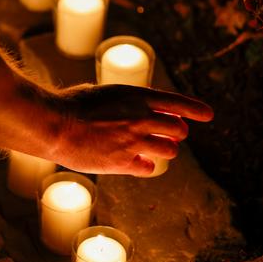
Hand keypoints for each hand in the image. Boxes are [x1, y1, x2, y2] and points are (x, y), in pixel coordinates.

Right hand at [54, 84, 213, 175]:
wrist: (54, 125)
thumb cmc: (72, 105)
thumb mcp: (104, 93)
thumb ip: (126, 102)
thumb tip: (139, 109)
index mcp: (137, 96)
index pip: (177, 103)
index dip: (196, 109)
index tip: (208, 115)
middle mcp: (141, 118)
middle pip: (177, 129)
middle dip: (175, 132)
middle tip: (168, 135)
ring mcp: (134, 141)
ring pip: (169, 150)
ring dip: (164, 149)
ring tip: (151, 148)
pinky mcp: (124, 162)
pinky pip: (148, 167)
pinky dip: (145, 165)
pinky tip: (136, 162)